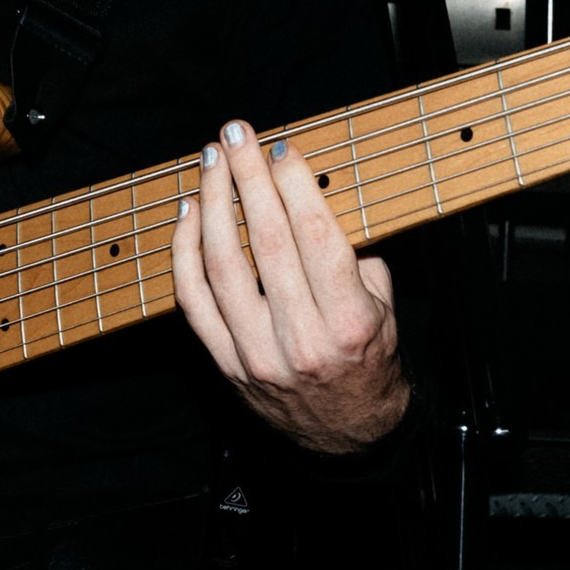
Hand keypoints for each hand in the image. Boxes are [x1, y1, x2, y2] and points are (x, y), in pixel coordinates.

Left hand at [171, 119, 409, 453]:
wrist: (346, 435)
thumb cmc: (367, 359)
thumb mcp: (384, 308)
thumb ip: (353, 256)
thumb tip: (307, 197)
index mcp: (349, 321)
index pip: (315, 237)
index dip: (294, 185)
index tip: (281, 148)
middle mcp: (301, 339)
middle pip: (265, 242)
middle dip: (248, 178)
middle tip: (235, 135)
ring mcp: (257, 354)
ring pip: (223, 266)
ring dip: (212, 205)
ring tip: (210, 162)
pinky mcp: (225, 364)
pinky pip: (194, 300)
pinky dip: (185, 252)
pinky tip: (189, 214)